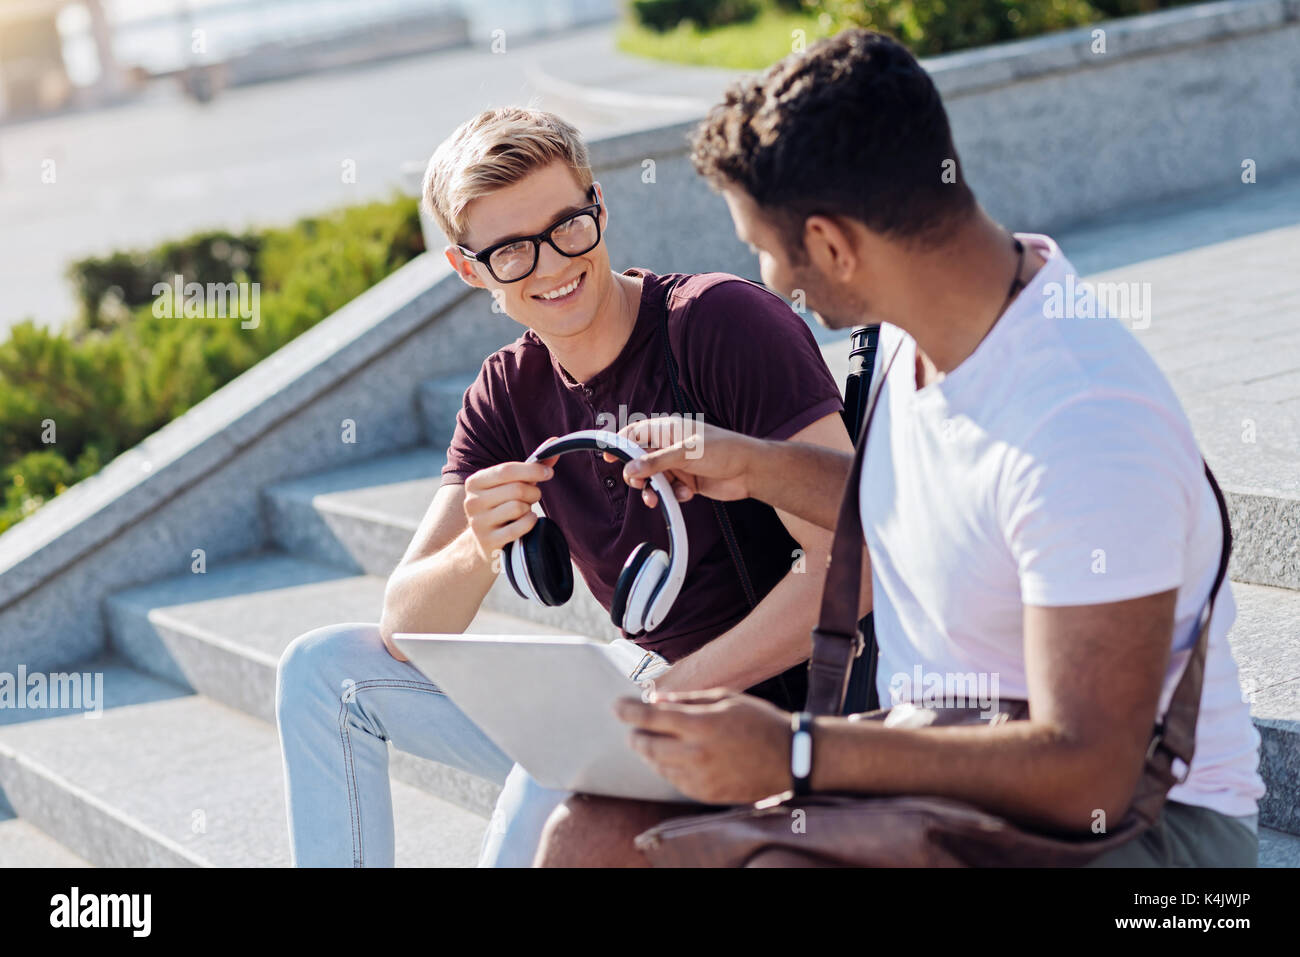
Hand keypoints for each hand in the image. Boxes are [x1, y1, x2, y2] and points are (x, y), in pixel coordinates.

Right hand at [462, 446, 557, 563]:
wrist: (485, 541)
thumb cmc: (503, 505)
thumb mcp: (512, 484)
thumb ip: (533, 465)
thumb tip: (554, 443)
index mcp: (475, 482)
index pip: (507, 470)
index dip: (532, 470)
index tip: (548, 472)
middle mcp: (472, 501)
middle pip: (516, 489)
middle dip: (533, 493)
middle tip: (533, 497)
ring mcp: (478, 523)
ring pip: (518, 507)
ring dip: (529, 509)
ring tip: (524, 511)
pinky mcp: (489, 541)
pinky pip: (520, 527)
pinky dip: (530, 522)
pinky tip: (526, 521)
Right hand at [606, 416, 761, 507]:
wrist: (751, 471)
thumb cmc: (724, 451)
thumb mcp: (686, 454)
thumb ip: (655, 462)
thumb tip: (629, 470)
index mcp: (669, 430)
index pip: (637, 433)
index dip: (620, 444)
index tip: (607, 455)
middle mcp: (672, 446)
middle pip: (641, 460)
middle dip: (637, 475)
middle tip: (638, 485)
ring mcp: (679, 465)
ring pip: (654, 479)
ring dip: (654, 490)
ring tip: (657, 499)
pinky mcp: (688, 482)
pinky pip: (670, 491)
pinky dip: (674, 496)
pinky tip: (688, 495)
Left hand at [615, 689, 791, 803]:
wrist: (790, 759)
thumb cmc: (758, 721)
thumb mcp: (726, 699)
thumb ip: (688, 701)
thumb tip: (655, 700)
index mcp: (702, 725)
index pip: (651, 717)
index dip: (628, 711)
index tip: (616, 706)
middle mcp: (697, 754)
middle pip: (647, 746)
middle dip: (635, 734)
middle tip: (633, 726)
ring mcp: (701, 778)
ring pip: (657, 766)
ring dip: (649, 752)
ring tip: (652, 740)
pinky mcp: (706, 794)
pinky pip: (674, 781)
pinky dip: (667, 768)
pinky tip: (673, 758)